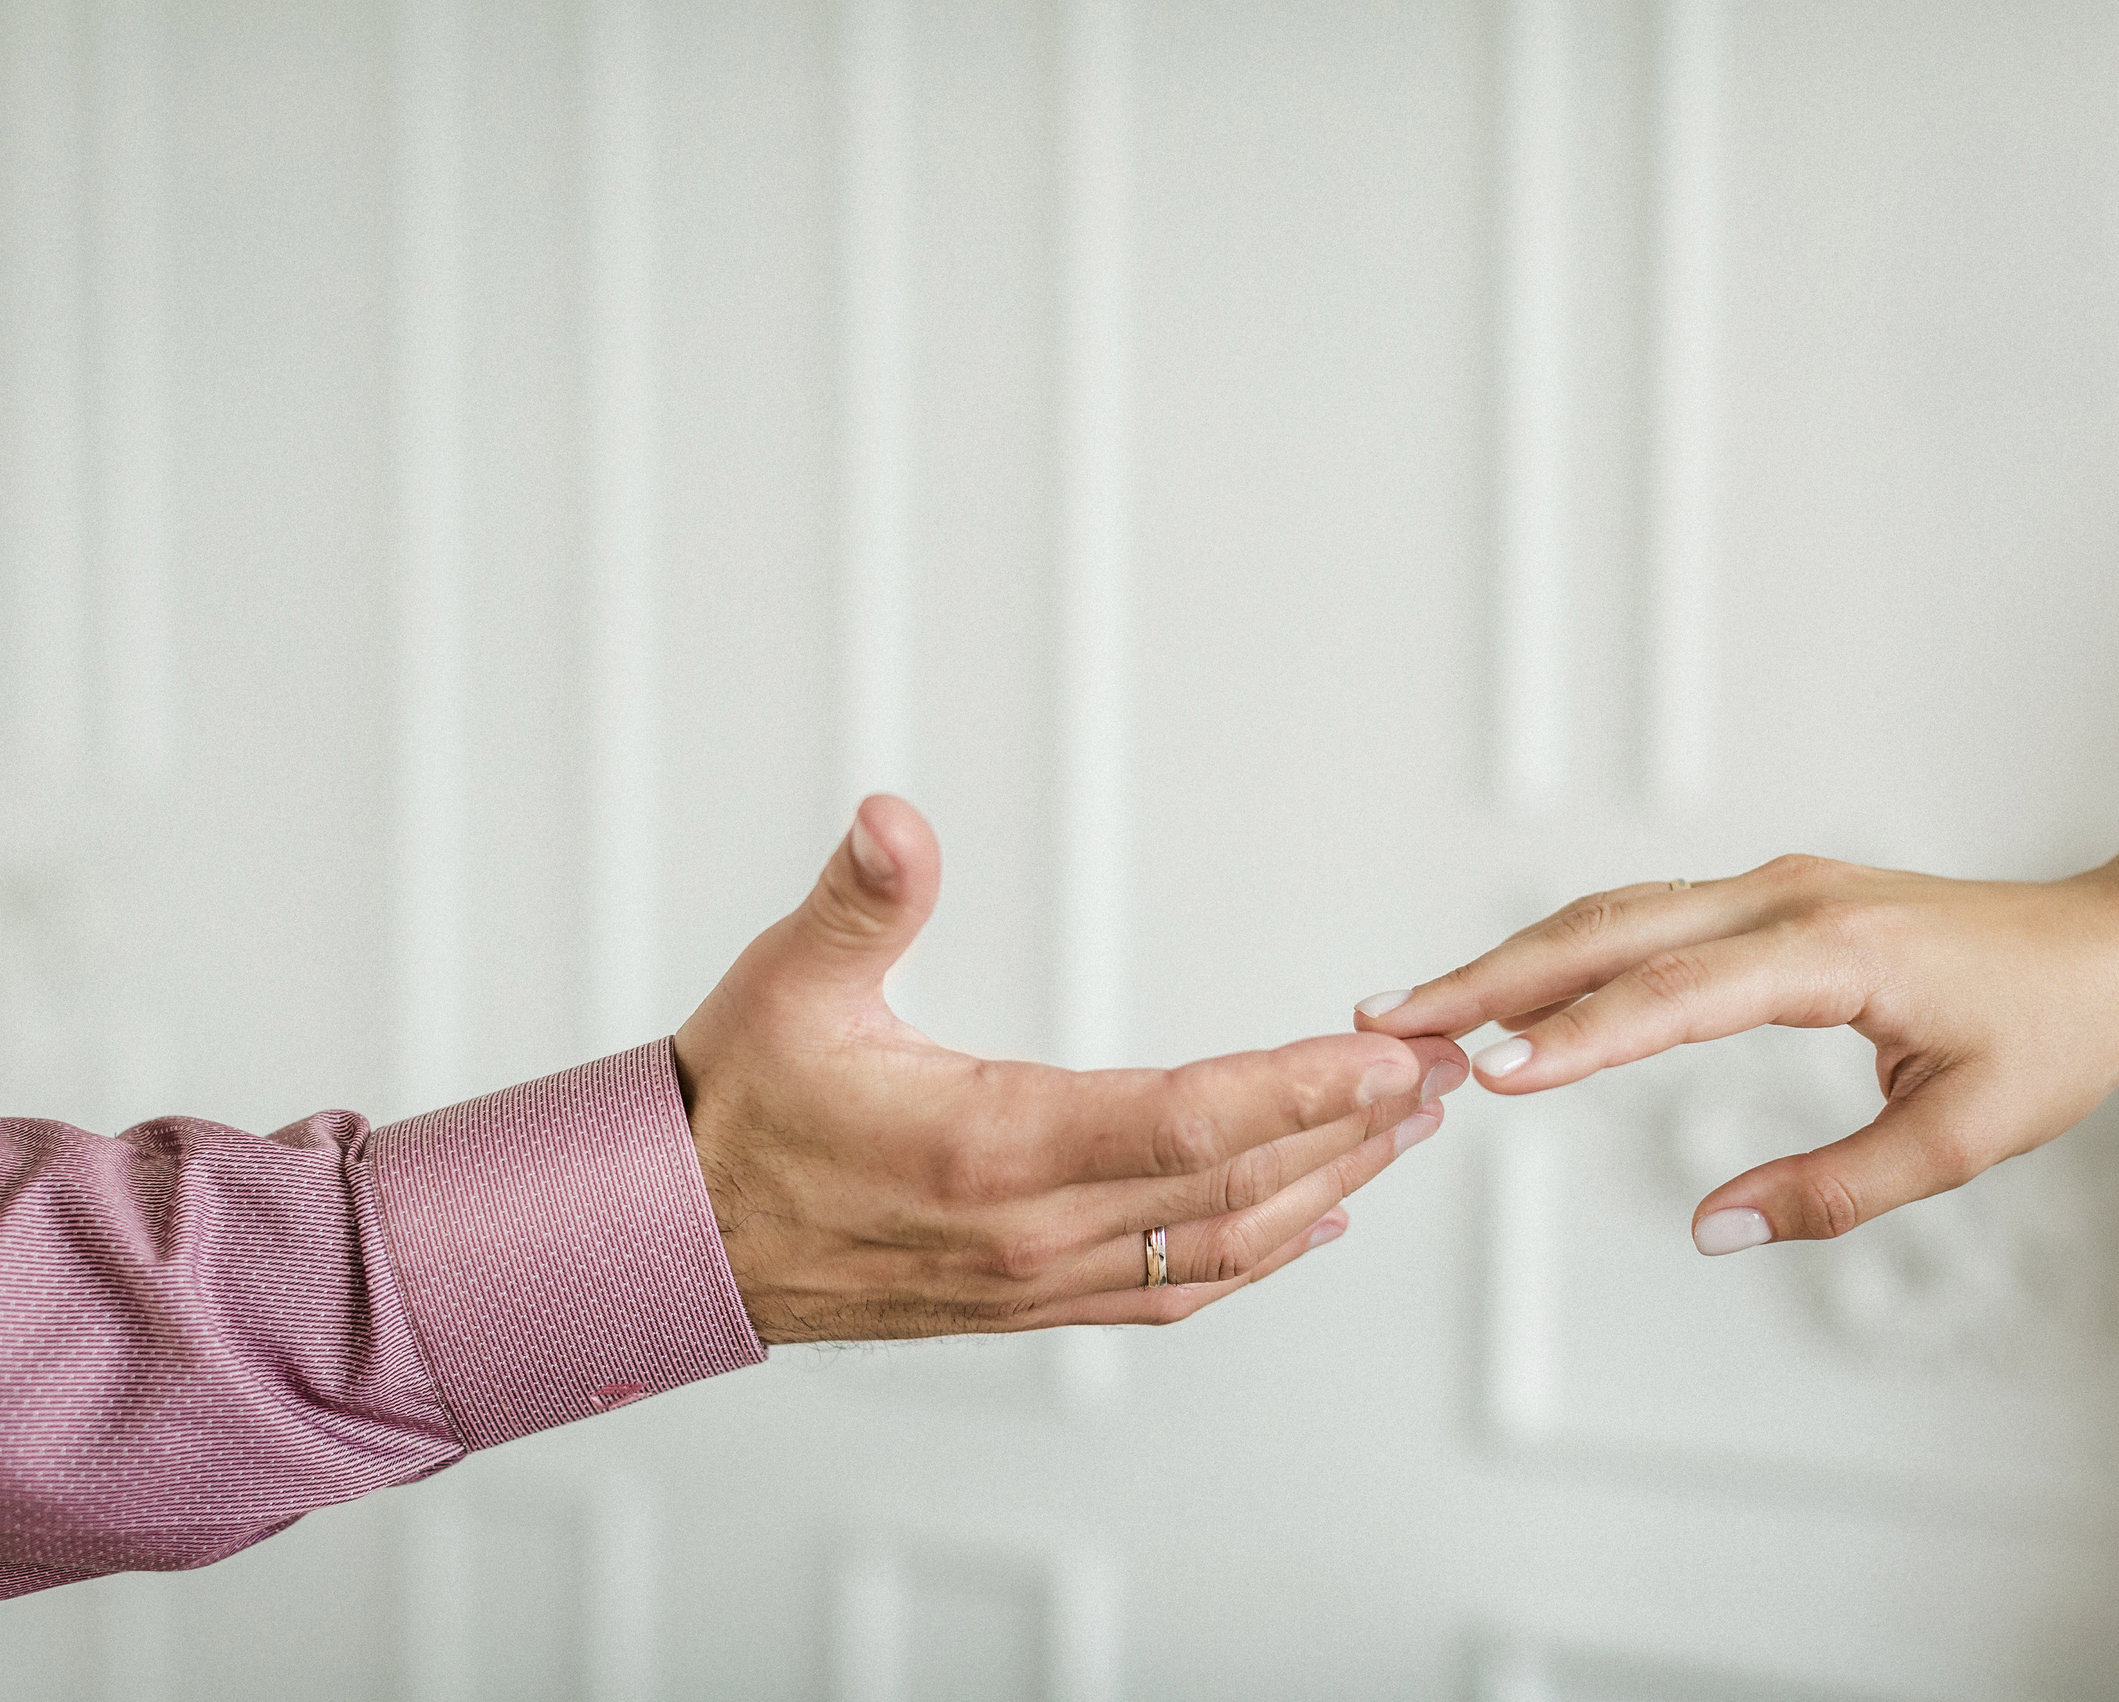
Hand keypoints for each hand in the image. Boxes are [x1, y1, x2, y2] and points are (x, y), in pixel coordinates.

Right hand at [675, 795, 1468, 1342]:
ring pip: (1221, 1246)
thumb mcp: (788, 982)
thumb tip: (895, 818)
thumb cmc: (736, 1106)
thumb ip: (862, 899)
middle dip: (1351, 1128)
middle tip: (1442, 1075)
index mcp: (994, 1146)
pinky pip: (1173, 1288)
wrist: (675, 1239)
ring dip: (1324, 1187)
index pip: (1186, 1121)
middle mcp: (1033, 1230)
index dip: (1297, 1090)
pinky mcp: (1029, 1301)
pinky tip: (1310, 1224)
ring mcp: (1038, 1279)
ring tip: (1403, 1131)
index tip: (1386, 1059)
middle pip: (1236, 1187)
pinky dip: (1257, 1256)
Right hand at [1352, 856, 2118, 1252]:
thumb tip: (1713, 1230)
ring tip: (1417, 1008)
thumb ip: (1836, 1191)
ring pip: (1612, 915)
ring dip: (1511, 961)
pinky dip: (1563, 952)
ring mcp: (1770, 888)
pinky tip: (1509, 988)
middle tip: (1389, 1020)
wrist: (2107, 946)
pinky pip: (1642, 917)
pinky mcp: (1764, 899)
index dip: (1578, 1035)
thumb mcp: (1962, 1137)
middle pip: (1609, 930)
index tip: (1490, 1070)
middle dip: (1491, 977)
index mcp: (1836, 952)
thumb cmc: (2050, 1035)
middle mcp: (1787, 899)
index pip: (1678, 992)